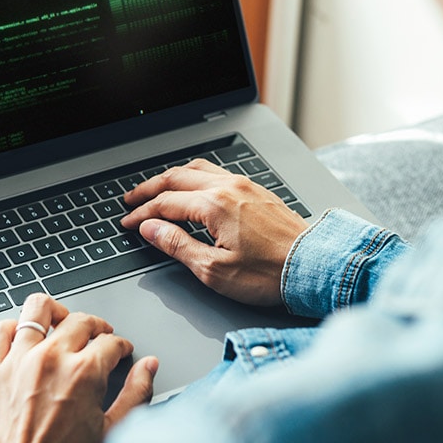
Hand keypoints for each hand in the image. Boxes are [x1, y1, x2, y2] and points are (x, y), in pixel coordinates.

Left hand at [0, 293, 157, 442]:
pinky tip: (23, 337)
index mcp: (84, 374)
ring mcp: (17, 361)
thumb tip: (148, 367)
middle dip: (96, 326)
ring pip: (38, 308)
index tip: (119, 350)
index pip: (111, 341)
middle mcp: (51, 359)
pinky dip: (12, 328)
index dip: (120, 345)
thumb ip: (133, 395)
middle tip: (98, 337)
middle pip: (81, 319)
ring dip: (55, 312)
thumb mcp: (107, 432)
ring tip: (61, 321)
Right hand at [122, 159, 308, 306]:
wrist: (313, 266)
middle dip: (149, 188)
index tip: (128, 223)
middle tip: (132, 199)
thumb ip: (177, 245)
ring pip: (197, 169)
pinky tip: (194, 186)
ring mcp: (244, 185)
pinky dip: (195, 176)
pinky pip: (217, 172)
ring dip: (172, 177)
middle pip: (176, 178)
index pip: (165, 203)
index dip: (142, 213)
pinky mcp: (256, 190)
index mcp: (213, 205)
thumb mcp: (214, 269)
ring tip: (157, 188)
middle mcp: (227, 187)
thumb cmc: (270, 273)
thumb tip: (151, 229)